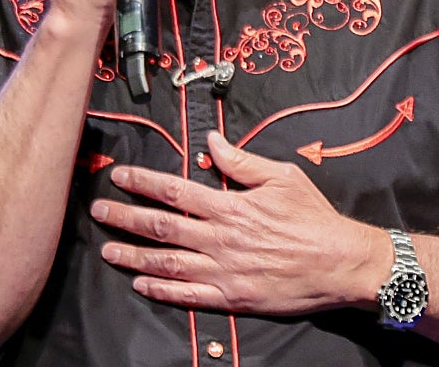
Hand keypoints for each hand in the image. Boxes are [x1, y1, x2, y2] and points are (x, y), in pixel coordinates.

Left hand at [91, 131, 388, 314]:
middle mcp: (220, 239)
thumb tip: (212, 141)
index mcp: (230, 206)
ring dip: (133, 256)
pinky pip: (188, 296)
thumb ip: (242, 161)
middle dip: (125, 218)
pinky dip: (161, 290)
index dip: (142, 183)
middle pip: (162, 226)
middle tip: (98, 212)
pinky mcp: (231, 298)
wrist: (340, 263)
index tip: (119, 177)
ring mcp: (223, 271)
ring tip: (107, 250)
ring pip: (167, 263)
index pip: (175, 191)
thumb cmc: (313, 217)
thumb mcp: (282, 176)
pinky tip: (140, 283)